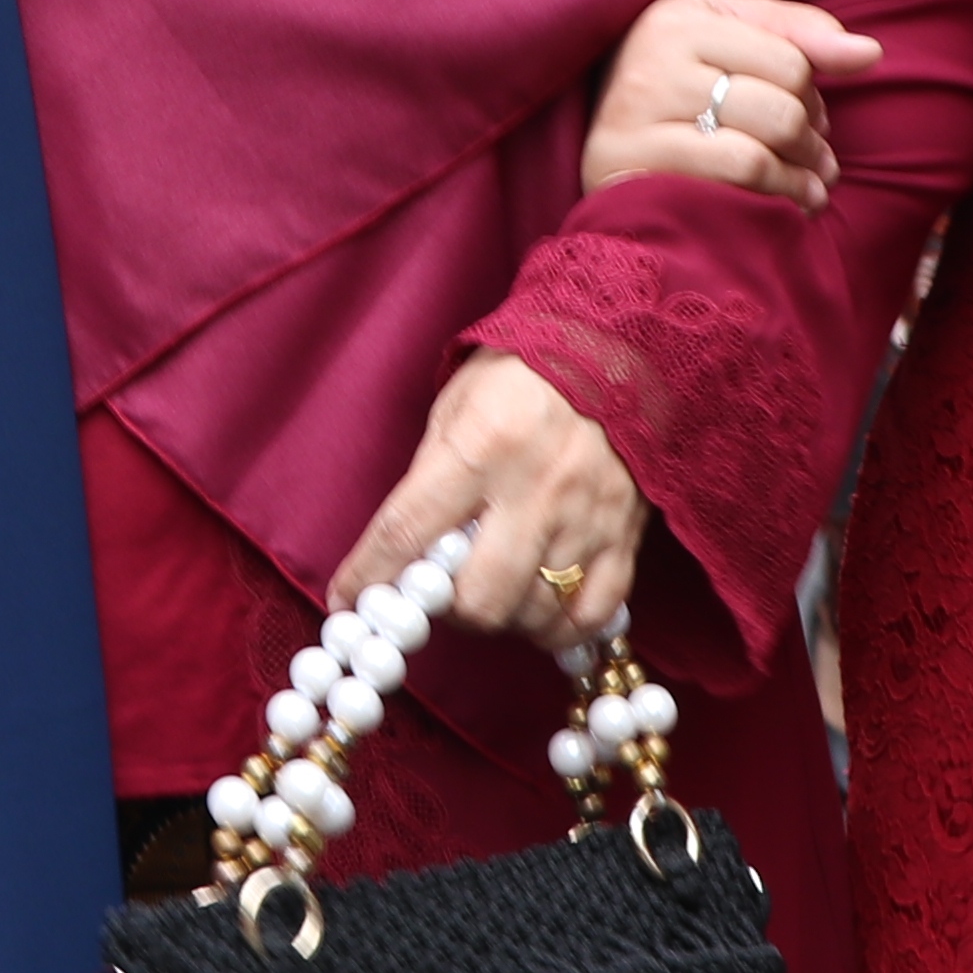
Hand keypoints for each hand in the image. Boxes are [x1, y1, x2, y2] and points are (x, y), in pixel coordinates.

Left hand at [330, 347, 649, 645]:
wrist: (613, 344)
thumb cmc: (521, 373)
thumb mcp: (456, 407)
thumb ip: (430, 480)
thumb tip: (404, 552)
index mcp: (480, 446)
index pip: (408, 531)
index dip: (370, 576)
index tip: (348, 601)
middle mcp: (534, 488)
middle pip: (480, 597)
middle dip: (452, 611)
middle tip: (446, 593)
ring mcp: (585, 516)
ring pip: (536, 612)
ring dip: (505, 618)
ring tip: (495, 593)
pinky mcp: (624, 532)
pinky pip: (595, 612)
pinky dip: (563, 628)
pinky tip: (543, 612)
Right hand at [581, 0, 881, 212]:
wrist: (605, 163)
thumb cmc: (682, 100)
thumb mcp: (731, 46)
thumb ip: (799, 35)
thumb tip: (869, 52)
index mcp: (679, 17)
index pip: (789, 55)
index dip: (815, 94)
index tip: (813, 117)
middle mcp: (651, 56)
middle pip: (782, 100)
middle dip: (811, 137)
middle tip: (815, 160)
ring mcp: (635, 110)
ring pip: (764, 137)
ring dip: (804, 173)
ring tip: (811, 187)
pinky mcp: (628, 163)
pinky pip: (737, 171)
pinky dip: (780, 195)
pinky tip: (790, 208)